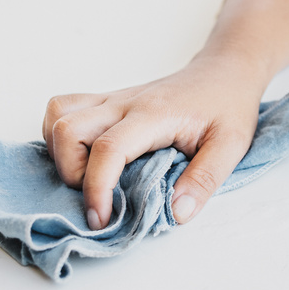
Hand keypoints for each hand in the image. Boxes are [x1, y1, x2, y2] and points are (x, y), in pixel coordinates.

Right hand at [42, 54, 264, 228]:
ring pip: (58, 114)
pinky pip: (65, 110)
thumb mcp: (231, 145)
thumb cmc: (228, 105)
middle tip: (99, 196)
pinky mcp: (109, 101)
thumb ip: (204, 180)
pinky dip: (61, 136)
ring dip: (60, 151)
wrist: (225, 70)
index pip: (109, 148)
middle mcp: (125, 103)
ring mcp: (113, 99)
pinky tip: (84, 157)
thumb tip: (176, 214)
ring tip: (87, 177)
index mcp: (154, 115)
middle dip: (70, 171)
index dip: (97, 187)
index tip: (102, 219)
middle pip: (67, 127)